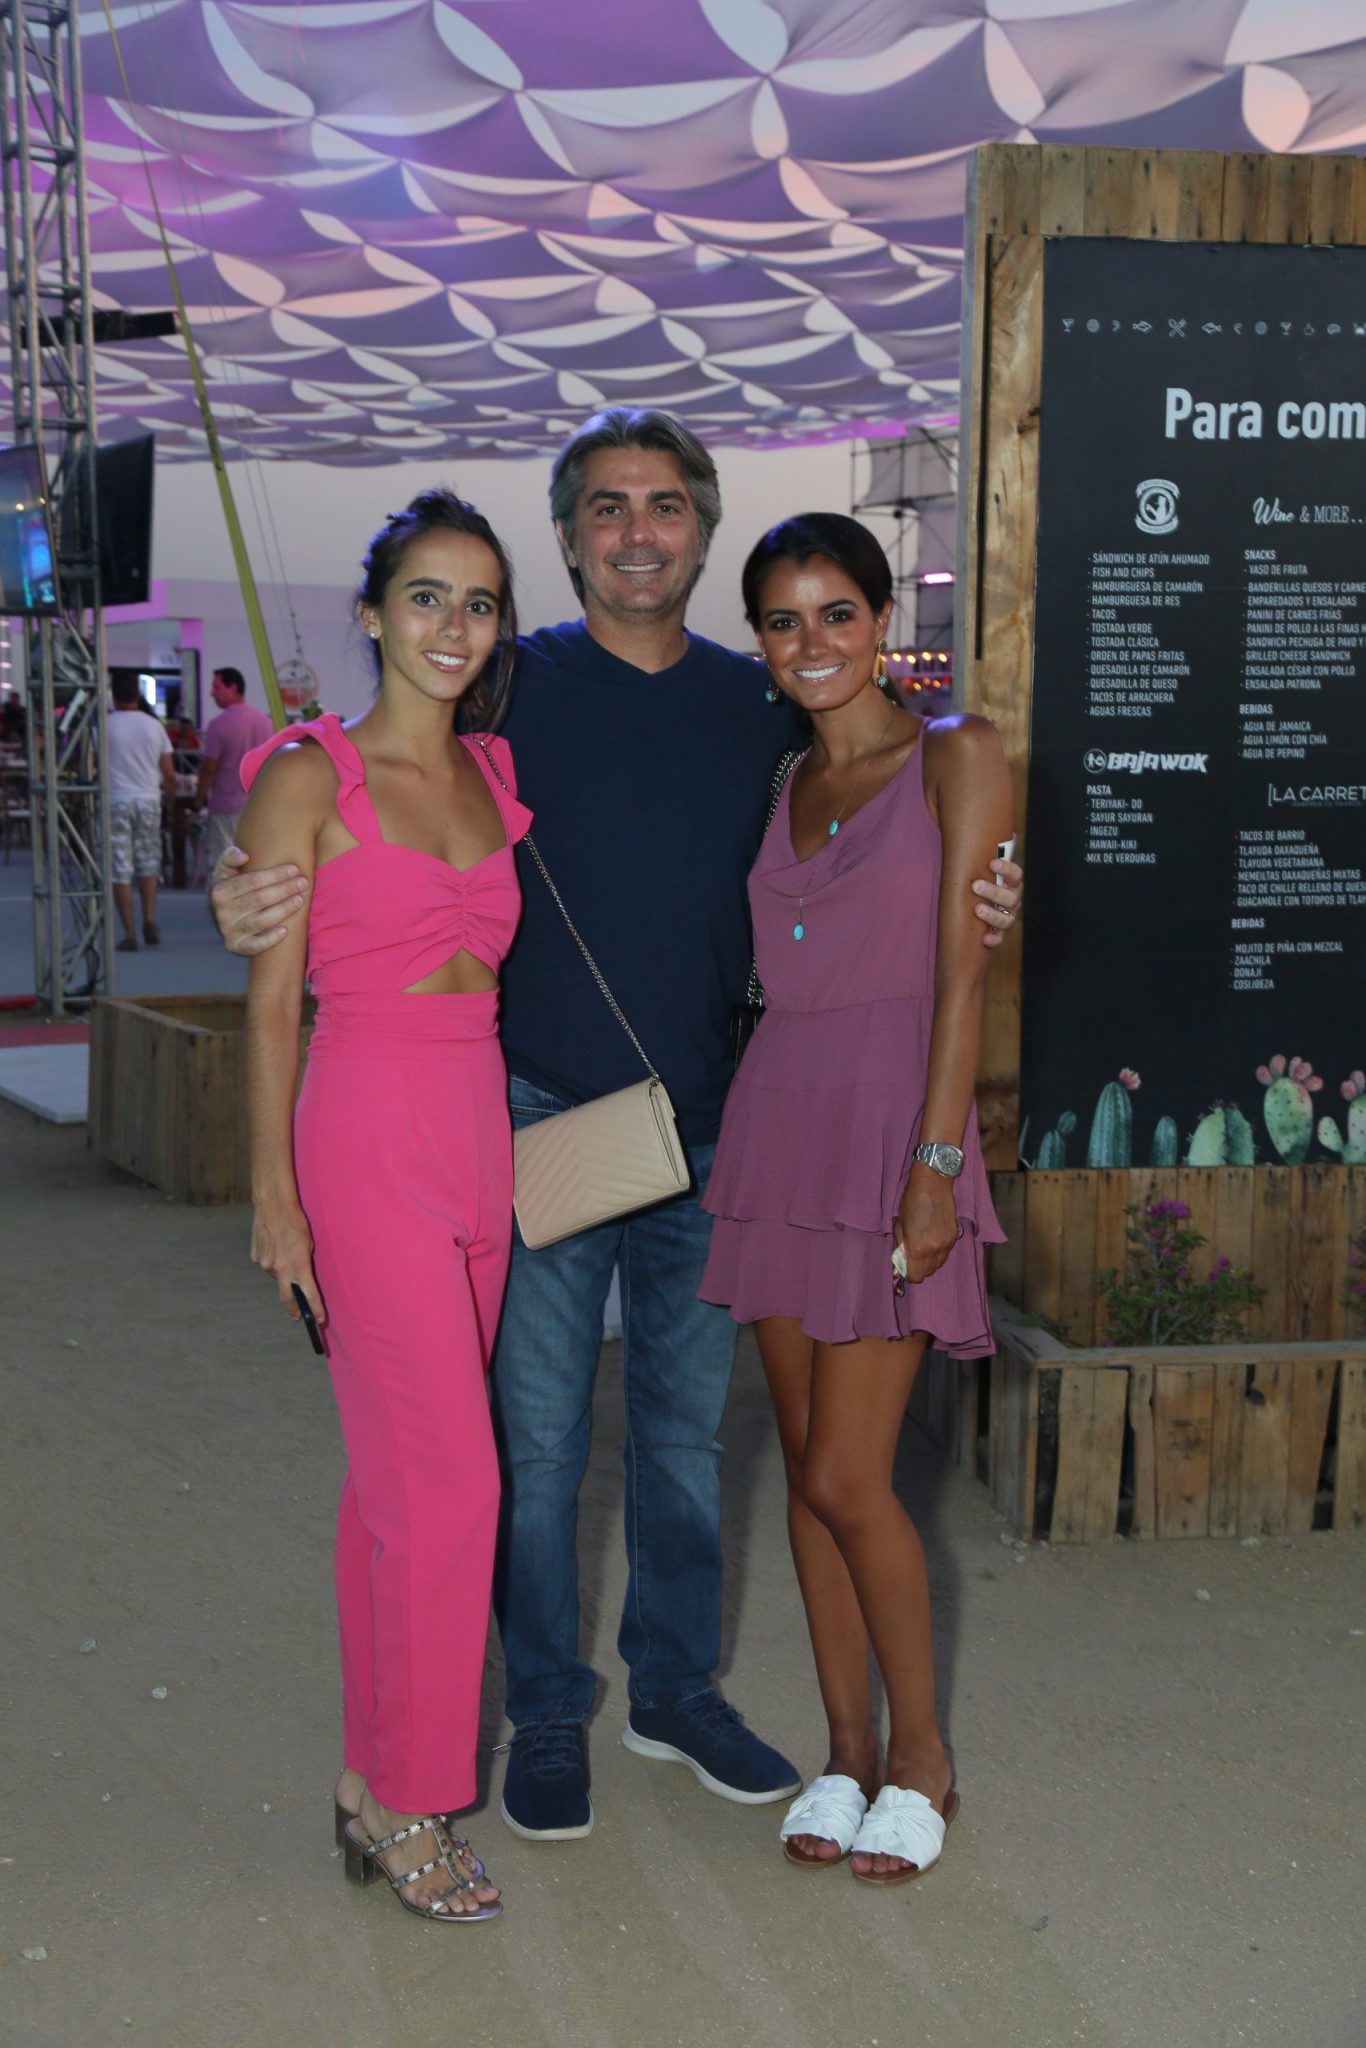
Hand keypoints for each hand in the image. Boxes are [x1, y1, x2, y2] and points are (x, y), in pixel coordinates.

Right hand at [212, 846, 307, 954]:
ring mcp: (229, 930)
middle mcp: (223, 912)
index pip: (253, 881)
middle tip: (303, 883)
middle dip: (284, 889)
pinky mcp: (236, 946)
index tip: (294, 869)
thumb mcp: (225, 870)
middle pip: (260, 899)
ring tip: (300, 900)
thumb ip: (230, 856)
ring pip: (261, 920)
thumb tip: (244, 856)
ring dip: (283, 910)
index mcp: (220, 891)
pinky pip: (254, 945)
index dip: (275, 875)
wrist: (224, 914)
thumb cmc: (232, 886)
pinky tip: (286, 930)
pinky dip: (270, 939)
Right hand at [251, 1198, 325, 1324]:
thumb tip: (302, 1276)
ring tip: (285, 1252)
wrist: (273, 1206)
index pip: (309, 1294)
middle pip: (287, 1297)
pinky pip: (266, 1263)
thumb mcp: (308, 1244)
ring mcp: (265, 1264)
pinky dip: (272, 1259)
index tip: (319, 1319)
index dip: (316, 1309)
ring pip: (276, 1275)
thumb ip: (305, 1263)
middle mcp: (280, 1268)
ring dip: (282, 1271)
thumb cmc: (296, 1222)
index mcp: (298, 1265)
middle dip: (294, 1309)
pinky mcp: (256, 1257)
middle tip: (297, 1316)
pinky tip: (274, 1246)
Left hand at [894, 1166, 961, 1284]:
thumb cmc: (912, 1201)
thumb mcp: (900, 1224)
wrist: (934, 1183)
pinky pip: (946, 1253)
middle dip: (919, 1267)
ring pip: (938, 1264)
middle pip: (928, 1273)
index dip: (908, 1273)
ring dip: (930, 1260)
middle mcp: (934, 1250)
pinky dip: (939, 1251)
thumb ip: (901, 1245)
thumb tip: (900, 1260)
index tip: (904, 1265)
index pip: (915, 1276)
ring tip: (923, 1244)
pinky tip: (933, 1237)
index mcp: (918, 1248)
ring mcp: (947, 1244)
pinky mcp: (955, 1237)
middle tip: (912, 1254)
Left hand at [972, 855, 1021, 948]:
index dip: (1006, 869)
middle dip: (994, 891)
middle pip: (1010, 897)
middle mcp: (1012, 900)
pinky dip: (993, 939)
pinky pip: (999, 938)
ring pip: (1006, 919)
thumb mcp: (979, 871)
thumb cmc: (978, 882)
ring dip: (993, 914)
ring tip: (978, 909)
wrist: (974, 907)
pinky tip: (984, 938)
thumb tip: (958, 838)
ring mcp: (1007, 917)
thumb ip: (975, 860)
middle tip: (976, 885)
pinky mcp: (999, 933)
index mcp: (1011, 884)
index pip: (1015, 875)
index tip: (992, 863)